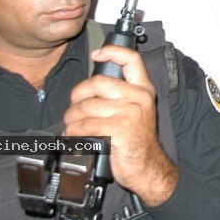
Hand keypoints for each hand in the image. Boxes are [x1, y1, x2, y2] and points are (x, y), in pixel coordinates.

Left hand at [64, 45, 177, 206]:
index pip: (131, 60)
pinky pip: (84, 126)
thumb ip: (120, 95)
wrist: (148, 168)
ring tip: (71, 126)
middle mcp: (139, 98)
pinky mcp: (118, 131)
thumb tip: (91, 86)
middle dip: (77, 96)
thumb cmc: (136, 141)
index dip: (112, 51)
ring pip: (86, 107)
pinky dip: (73, 132)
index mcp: (144, 90)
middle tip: (73, 108)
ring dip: (71, 118)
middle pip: (97, 83)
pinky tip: (74, 137)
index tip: (96, 55)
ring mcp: (129, 114)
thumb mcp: (136, 111)